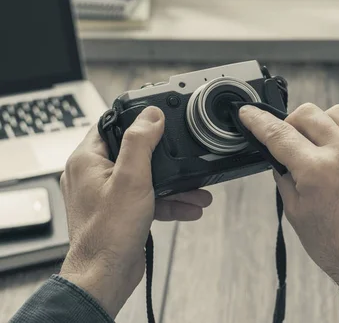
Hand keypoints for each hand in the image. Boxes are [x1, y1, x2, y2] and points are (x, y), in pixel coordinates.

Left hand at [59, 107, 212, 317]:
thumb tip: (151, 115)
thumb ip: (140, 142)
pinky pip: (146, 199)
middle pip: (134, 154)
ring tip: (198, 191)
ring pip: (145, 179)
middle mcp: (93, 175)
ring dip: (173, 185)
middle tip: (185, 158)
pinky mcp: (119, 212)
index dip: (136, 121)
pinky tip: (190, 207)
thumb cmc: (109, 233)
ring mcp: (107, 195)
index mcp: (87, 161)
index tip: (160, 120)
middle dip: (166, 160)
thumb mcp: (131, 179)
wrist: (106, 276)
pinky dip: (167, 202)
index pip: (111, 125)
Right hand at [239, 103, 338, 305]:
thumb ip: (285, 179)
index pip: (278, 134)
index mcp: (317, 170)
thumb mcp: (297, 214)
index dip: (257, 120)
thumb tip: (278, 157)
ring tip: (321, 144)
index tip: (249, 114)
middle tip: (290, 141)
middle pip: (308, 114)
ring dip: (323, 123)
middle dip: (291, 123)